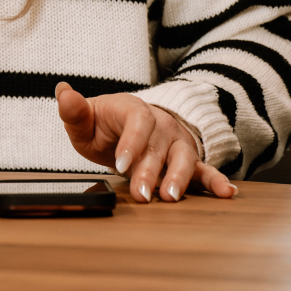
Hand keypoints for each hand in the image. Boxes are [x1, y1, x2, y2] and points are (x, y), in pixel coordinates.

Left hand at [54, 82, 236, 202]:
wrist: (127, 125)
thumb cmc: (104, 124)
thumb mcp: (85, 120)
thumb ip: (74, 111)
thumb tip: (63, 93)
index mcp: (134, 109)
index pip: (138, 122)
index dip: (131, 142)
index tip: (118, 165)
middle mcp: (160, 124)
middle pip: (158, 147)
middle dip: (150, 171)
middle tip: (141, 194)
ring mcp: (176, 142)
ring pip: (182, 158)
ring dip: (178, 177)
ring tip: (170, 197)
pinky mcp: (187, 159)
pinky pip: (204, 169)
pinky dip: (216, 180)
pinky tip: (227, 192)